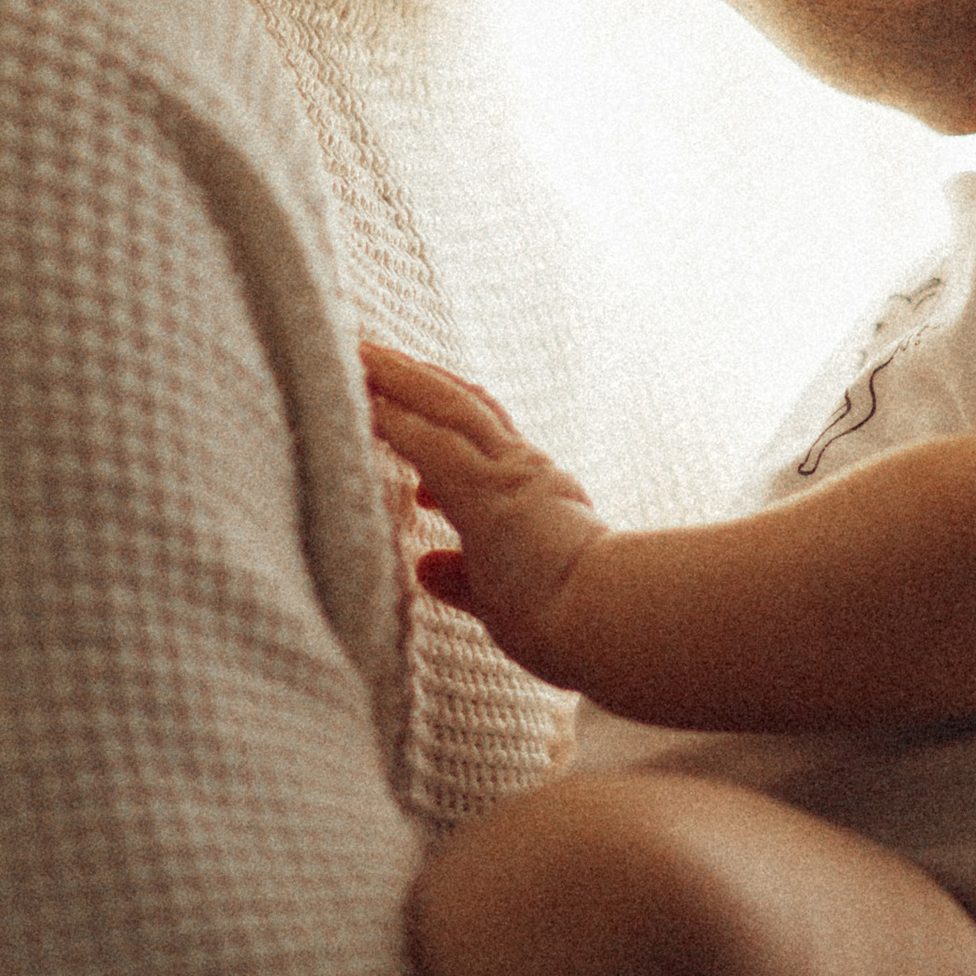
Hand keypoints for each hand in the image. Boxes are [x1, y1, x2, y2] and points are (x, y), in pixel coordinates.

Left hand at [361, 342, 609, 682]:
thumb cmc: (571, 624)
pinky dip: (398, 419)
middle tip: (370, 350)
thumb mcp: (504, 598)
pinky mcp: (489, 493)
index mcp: (533, 492)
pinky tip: (367, 400)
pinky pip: (434, 444)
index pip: (483, 437)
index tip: (403, 403)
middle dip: (415, 377)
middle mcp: (523, 469)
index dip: (443, 412)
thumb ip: (465, 578)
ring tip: (359, 353)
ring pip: (447, 408)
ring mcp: (508, 476)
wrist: (615, 623)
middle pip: (462, 404)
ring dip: (400, 379)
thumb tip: (428, 567)